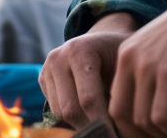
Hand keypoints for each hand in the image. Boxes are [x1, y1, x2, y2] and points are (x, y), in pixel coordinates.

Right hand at [40, 12, 136, 127]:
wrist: (103, 38)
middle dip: (91, 126)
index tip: (115, 135)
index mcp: (80, 51)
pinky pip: (55, 109)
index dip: (103, 123)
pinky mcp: (43, 78)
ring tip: (102, 121)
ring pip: (61, 113)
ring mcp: (48, 68)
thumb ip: (119, 91)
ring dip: (82, 122)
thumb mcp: (123, 66)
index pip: (88, 99)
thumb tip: (119, 125)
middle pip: (71, 109)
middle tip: (109, 133)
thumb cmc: (118, 54)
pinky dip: (72, 116)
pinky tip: (89, 111)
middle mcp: (58, 57)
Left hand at [108, 0, 166, 137]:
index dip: (132, 123)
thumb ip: (146, 71)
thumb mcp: (158, 47)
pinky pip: (161, 119)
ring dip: (162, 130)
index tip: (154, 122)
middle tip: (166, 125)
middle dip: (143, 132)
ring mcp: (148, 66)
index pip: (113, 104)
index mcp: (124, 53)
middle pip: (120, 117)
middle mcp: (129, 59)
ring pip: (141, 122)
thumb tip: (143, 112)